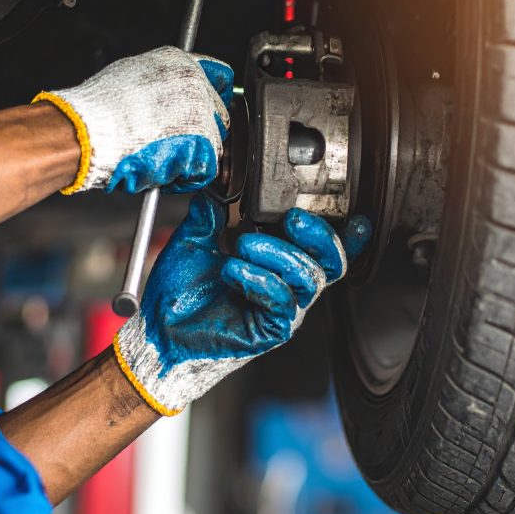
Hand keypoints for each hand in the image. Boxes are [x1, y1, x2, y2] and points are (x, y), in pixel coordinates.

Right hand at [34, 46, 232, 194]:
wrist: (90, 132)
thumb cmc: (98, 109)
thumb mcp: (130, 75)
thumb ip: (159, 83)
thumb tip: (164, 95)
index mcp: (180, 63)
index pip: (218, 78)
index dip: (210, 99)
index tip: (206, 112)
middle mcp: (196, 84)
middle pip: (218, 114)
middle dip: (200, 133)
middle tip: (173, 144)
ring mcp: (202, 113)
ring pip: (213, 144)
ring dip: (191, 156)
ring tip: (160, 157)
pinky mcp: (203, 143)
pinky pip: (205, 168)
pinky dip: (186, 176)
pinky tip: (162, 170)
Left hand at [113, 194, 371, 415]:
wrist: (160, 332)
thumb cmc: (181, 295)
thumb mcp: (196, 241)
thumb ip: (212, 213)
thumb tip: (219, 182)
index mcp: (280, 266)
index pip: (323, 249)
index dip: (347, 235)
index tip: (354, 217)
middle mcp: (288, 288)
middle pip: (332, 262)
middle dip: (319, 235)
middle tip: (292, 218)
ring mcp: (283, 311)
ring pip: (308, 277)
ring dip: (278, 253)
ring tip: (243, 244)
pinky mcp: (270, 330)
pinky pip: (282, 301)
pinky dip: (259, 278)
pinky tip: (232, 270)